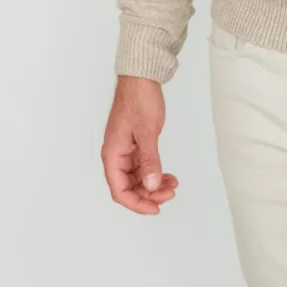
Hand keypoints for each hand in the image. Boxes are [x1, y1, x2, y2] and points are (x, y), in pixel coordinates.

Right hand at [101, 76, 178, 214]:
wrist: (141, 78)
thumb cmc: (139, 100)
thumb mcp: (147, 132)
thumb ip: (149, 160)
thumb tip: (150, 185)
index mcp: (112, 155)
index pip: (120, 191)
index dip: (137, 204)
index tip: (156, 208)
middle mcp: (116, 155)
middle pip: (129, 187)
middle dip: (149, 194)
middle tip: (171, 193)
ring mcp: (125, 150)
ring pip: (137, 178)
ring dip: (153, 184)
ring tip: (173, 184)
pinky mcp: (134, 144)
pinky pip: (142, 166)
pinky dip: (154, 172)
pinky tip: (168, 175)